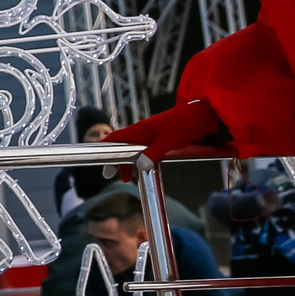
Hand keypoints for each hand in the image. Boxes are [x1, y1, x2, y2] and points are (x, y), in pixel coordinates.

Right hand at [103, 98, 229, 163]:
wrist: (201, 117)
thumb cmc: (183, 124)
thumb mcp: (168, 141)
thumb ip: (153, 154)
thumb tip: (140, 167)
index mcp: (139, 130)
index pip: (114, 138)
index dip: (102, 146)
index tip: (93, 156)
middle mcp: (141, 132)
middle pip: (120, 147)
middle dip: (114, 161)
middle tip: (110, 174)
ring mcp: (150, 136)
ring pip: (132, 151)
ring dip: (127, 163)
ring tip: (127, 178)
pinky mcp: (160, 140)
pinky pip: (144, 151)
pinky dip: (139, 161)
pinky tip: (144, 169)